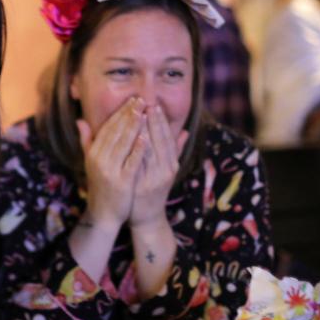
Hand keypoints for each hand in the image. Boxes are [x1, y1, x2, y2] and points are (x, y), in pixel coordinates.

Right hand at [77, 96, 147, 228]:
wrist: (103, 214)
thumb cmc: (100, 186)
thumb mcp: (90, 162)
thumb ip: (86, 141)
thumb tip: (80, 120)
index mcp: (93, 153)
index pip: (107, 128)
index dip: (119, 113)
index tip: (131, 100)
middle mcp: (99, 160)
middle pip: (115, 132)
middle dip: (129, 114)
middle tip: (141, 99)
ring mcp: (110, 171)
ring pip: (123, 143)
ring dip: (134, 126)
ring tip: (144, 111)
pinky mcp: (121, 182)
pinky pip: (131, 162)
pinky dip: (138, 149)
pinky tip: (146, 137)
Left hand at [128, 104, 187, 228]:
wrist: (146, 217)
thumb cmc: (154, 190)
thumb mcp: (167, 170)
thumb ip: (174, 151)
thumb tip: (185, 131)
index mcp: (171, 165)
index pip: (167, 138)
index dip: (161, 121)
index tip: (154, 104)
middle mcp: (165, 170)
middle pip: (160, 141)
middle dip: (153, 121)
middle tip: (146, 102)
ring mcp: (153, 178)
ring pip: (150, 150)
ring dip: (145, 131)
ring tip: (139, 113)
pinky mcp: (141, 185)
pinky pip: (139, 163)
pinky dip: (138, 150)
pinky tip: (134, 137)